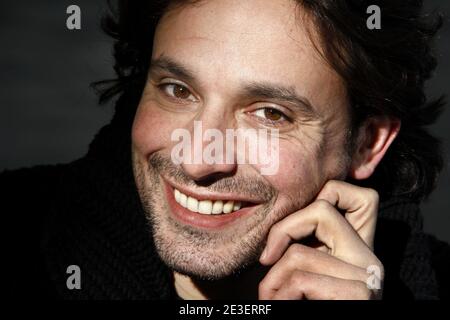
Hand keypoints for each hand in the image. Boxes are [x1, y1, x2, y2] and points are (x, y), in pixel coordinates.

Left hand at [258, 180, 383, 299]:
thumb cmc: (305, 302)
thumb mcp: (306, 274)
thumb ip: (304, 247)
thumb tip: (275, 228)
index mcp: (357, 248)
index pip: (351, 195)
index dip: (314, 202)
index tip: (281, 238)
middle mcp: (369, 257)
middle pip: (320, 210)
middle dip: (281, 232)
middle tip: (266, 263)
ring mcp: (367, 275)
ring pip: (299, 252)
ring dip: (271, 279)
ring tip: (270, 298)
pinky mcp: (359, 294)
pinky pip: (301, 278)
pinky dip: (279, 294)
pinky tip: (282, 305)